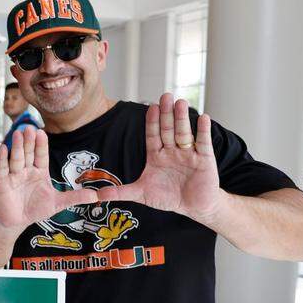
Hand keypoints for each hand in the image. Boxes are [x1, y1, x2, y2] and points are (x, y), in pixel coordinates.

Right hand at [0, 126, 97, 231]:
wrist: (16, 221)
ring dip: (17, 146)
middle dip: (28, 141)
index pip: (41, 155)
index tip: (42, 132)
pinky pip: (2, 168)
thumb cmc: (36, 209)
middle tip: (30, 128)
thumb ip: (75, 197)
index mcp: (40, 172)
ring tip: (18, 133)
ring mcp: (14, 175)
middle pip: (28, 153)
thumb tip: (95, 196)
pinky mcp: (2, 182)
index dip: (41, 144)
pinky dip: (3, 158)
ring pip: (16, 158)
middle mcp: (27, 170)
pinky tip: (3, 148)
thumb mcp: (58, 203)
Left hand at [96, 94, 222, 223]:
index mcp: (157, 156)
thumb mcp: (141, 193)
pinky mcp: (204, 160)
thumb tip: (97, 195)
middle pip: (168, 130)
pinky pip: (203, 143)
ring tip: (180, 102)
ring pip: (183, 133)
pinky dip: (203, 131)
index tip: (150, 107)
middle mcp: (172, 151)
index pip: (153, 135)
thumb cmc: (168, 197)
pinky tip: (203, 118)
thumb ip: (120, 192)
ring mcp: (188, 154)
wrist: (193, 206)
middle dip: (166, 114)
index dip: (152, 122)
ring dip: (182, 118)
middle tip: (165, 96)